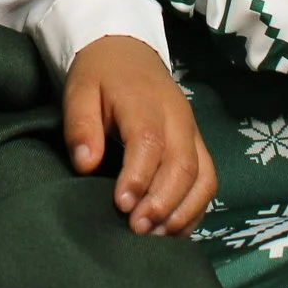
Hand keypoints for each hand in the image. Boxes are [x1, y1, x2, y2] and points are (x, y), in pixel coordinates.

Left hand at [64, 34, 216, 234]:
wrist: (127, 52)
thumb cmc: (100, 77)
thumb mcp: (79, 91)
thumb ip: (80, 126)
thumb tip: (86, 164)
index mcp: (146, 102)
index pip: (150, 142)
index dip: (139, 177)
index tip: (121, 205)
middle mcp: (178, 119)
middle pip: (183, 165)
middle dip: (163, 203)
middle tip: (137, 229)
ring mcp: (193, 133)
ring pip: (203, 177)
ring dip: (183, 211)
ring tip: (156, 235)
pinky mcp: (198, 145)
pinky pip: (208, 181)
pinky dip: (196, 209)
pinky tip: (173, 229)